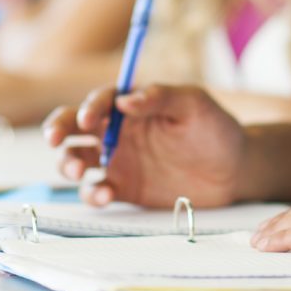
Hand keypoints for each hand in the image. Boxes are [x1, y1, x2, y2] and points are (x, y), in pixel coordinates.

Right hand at [43, 84, 244, 209]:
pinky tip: (104, 194)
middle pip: (74, 127)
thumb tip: (125, 100)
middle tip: (56, 139)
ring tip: (79, 170)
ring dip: (68, 163)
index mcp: (131, 106)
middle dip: (58, 129)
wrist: (234, 170)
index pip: (99, 101)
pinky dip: (92, 193)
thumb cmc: (215, 129)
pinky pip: (97, 190)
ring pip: (77, 158)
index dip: (89, 107)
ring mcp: (118, 161)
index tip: (89, 119)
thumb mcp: (194, 103)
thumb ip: (160, 96)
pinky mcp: (124, 189)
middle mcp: (118, 131)